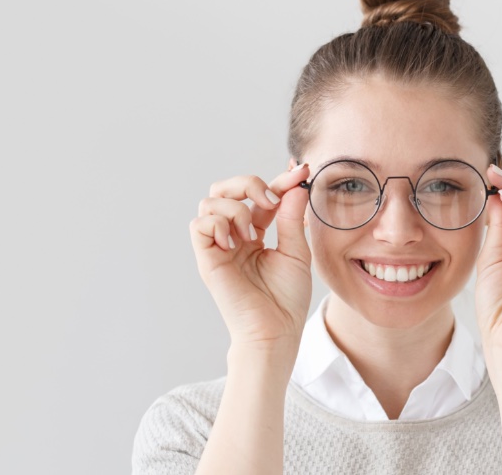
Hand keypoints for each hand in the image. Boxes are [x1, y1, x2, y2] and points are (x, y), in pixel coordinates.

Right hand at [189, 163, 311, 352]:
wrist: (276, 330)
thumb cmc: (286, 299)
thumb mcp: (296, 251)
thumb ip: (292, 217)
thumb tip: (296, 185)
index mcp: (256, 233)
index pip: (261, 196)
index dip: (279, 180)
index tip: (302, 171)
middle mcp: (234, 235)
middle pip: (226, 188)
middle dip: (248, 182)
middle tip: (270, 200)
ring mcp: (219, 246)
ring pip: (211, 201)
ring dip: (237, 208)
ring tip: (252, 234)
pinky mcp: (207, 258)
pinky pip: (199, 224)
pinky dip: (218, 223)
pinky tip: (236, 242)